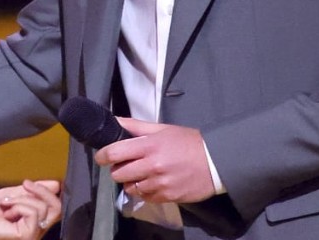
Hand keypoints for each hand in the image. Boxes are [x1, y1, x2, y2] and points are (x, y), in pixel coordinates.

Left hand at [0, 179, 61, 239]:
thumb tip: (56, 185)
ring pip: (44, 209)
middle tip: (25, 184)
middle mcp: (37, 231)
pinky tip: (7, 212)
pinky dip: (18, 206)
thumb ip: (35, 191)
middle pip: (57, 209)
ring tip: (7, 204)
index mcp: (35, 222)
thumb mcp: (15, 195)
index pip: (56, 208)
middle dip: (42, 191)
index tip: (28, 183)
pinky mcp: (27, 236)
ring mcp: (33, 235)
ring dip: (22, 199)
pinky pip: (33, 213)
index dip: (47, 192)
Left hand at [93, 118, 214, 204]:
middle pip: (119, 174)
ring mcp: (160, 183)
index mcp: (149, 146)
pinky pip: (146, 198)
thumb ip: (136, 126)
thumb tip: (115, 120)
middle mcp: (152, 166)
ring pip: (131, 188)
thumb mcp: (163, 129)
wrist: (217, 162)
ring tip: (141, 175)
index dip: (103, 155)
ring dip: (132, 182)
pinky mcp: (168, 197)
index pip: (115, 152)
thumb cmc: (189, 142)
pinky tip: (153, 183)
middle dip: (118, 170)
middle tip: (125, 166)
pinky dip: (145, 192)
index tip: (101, 157)